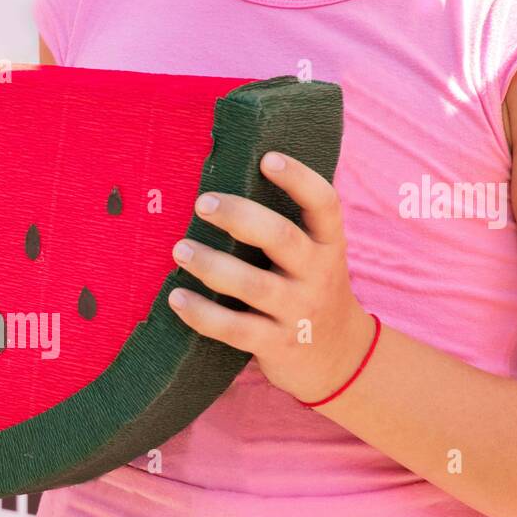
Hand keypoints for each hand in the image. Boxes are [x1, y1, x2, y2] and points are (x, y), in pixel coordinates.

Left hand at [167, 151, 376, 404]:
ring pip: (252, 284)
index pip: (324, 204)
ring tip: (180, 250)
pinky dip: (202, 313)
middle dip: (239, 217)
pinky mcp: (277, 344)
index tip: (268, 158)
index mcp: (329, 245)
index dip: (299, 178)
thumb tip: (229, 187)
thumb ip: (288, 229)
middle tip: (203, 203)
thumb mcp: (316, 259)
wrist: (340, 358)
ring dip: (211, 265)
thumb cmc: (310, 293)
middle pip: (281, 237)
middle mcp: (318, 275)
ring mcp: (298, 312)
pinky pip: (234, 328)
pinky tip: (176, 298)